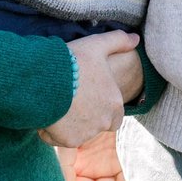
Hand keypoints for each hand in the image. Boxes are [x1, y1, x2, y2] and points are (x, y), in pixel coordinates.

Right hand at [42, 30, 137, 147]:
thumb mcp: (97, 45)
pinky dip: (53, 131)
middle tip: (70, 100)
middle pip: (97, 124)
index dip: (102, 106)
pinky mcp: (68, 141)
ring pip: (78, 132)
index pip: (115, 114)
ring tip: (55, 103)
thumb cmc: (73, 61)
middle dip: (86, 117)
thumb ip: (118, 41)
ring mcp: (86, 133)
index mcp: (114, 103)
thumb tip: (136, 39)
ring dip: (69, 123)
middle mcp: (104, 122)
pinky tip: (46, 113)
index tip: (87, 96)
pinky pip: (60, 139)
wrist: (45, 80)